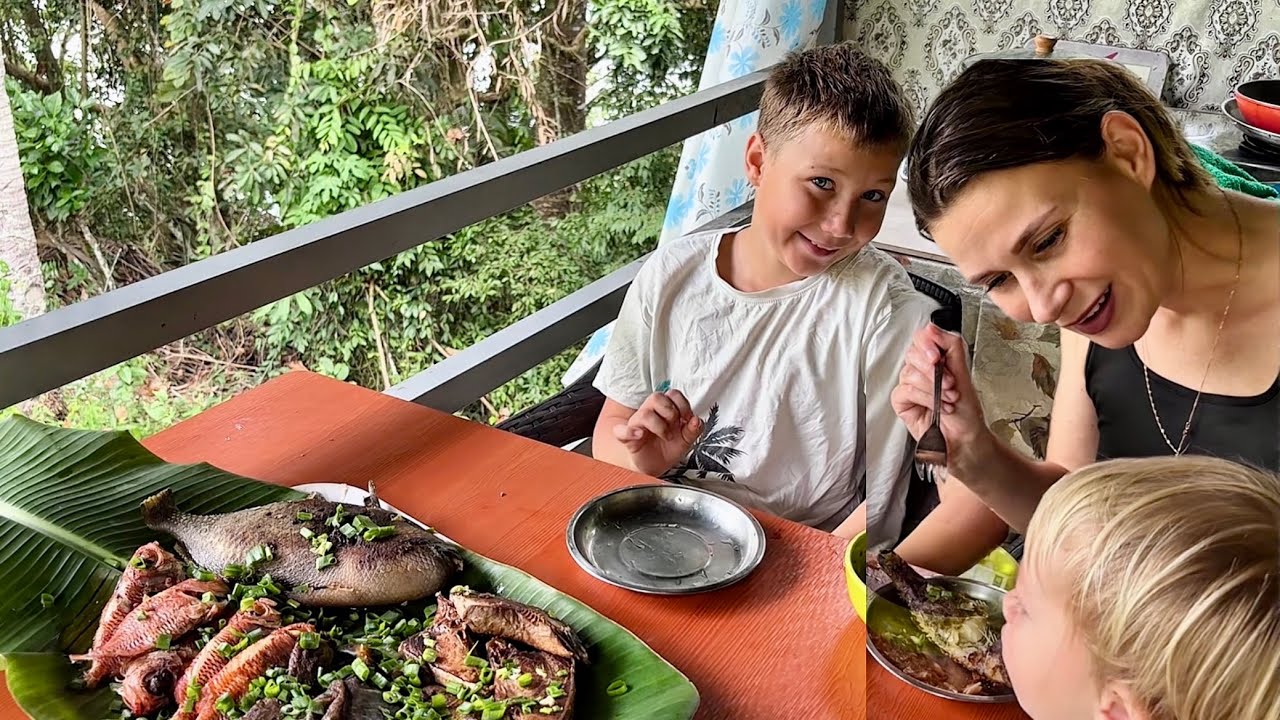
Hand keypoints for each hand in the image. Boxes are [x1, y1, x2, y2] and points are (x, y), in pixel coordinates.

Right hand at [612, 390, 702, 475]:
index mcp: (666, 410)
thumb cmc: (668, 449)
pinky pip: (621, 431)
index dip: (682, 404)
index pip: (673, 394)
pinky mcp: (628, 437)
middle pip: (656, 397)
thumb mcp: (686, 440)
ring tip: (665, 436)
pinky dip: (630, 432)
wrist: (655, 467)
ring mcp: (638, 424)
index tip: (687, 417)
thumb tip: (697, 420)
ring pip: (644, 413)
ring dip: (659, 426)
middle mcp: (651, 413)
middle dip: (670, 411)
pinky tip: (640, 435)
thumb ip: (694, 430)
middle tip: (674, 426)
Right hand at [890, 324, 991, 467]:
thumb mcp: (964, 373)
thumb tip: (932, 327)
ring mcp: (911, 385)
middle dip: (934, 369)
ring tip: (948, 399)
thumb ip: (950, 346)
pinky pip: (905, 389)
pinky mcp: (902, 401)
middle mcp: (923, 370)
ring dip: (933, 387)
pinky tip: (935, 406)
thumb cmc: (967, 413)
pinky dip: (923, 397)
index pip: (924, 337)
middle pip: (914, 352)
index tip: (937, 355)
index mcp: (938, 359)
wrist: (965, 440)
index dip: (928, 342)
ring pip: (910, 372)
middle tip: (948, 382)